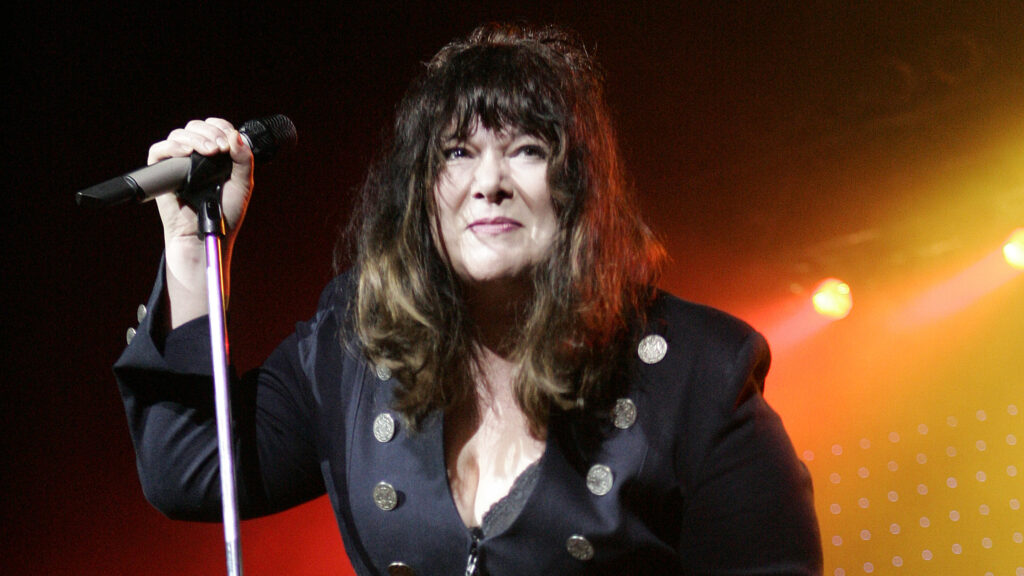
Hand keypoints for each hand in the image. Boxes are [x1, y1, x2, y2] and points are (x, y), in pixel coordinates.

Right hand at [148, 118, 253, 243]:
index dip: (220, 127)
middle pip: (196, 127)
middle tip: (219, 148)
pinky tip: (186, 153)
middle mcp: (197, 154)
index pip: (215, 127)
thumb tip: (235, 135)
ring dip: (195, 138)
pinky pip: (159, 150)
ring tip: (208, 152)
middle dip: (209, 133)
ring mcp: (179, 161)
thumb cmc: (226, 212)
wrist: (208, 233)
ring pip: (179, 134)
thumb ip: (243, 160)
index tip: (228, 141)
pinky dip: (172, 147)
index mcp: (216, 154)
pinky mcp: (163, 171)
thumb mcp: (242, 184)